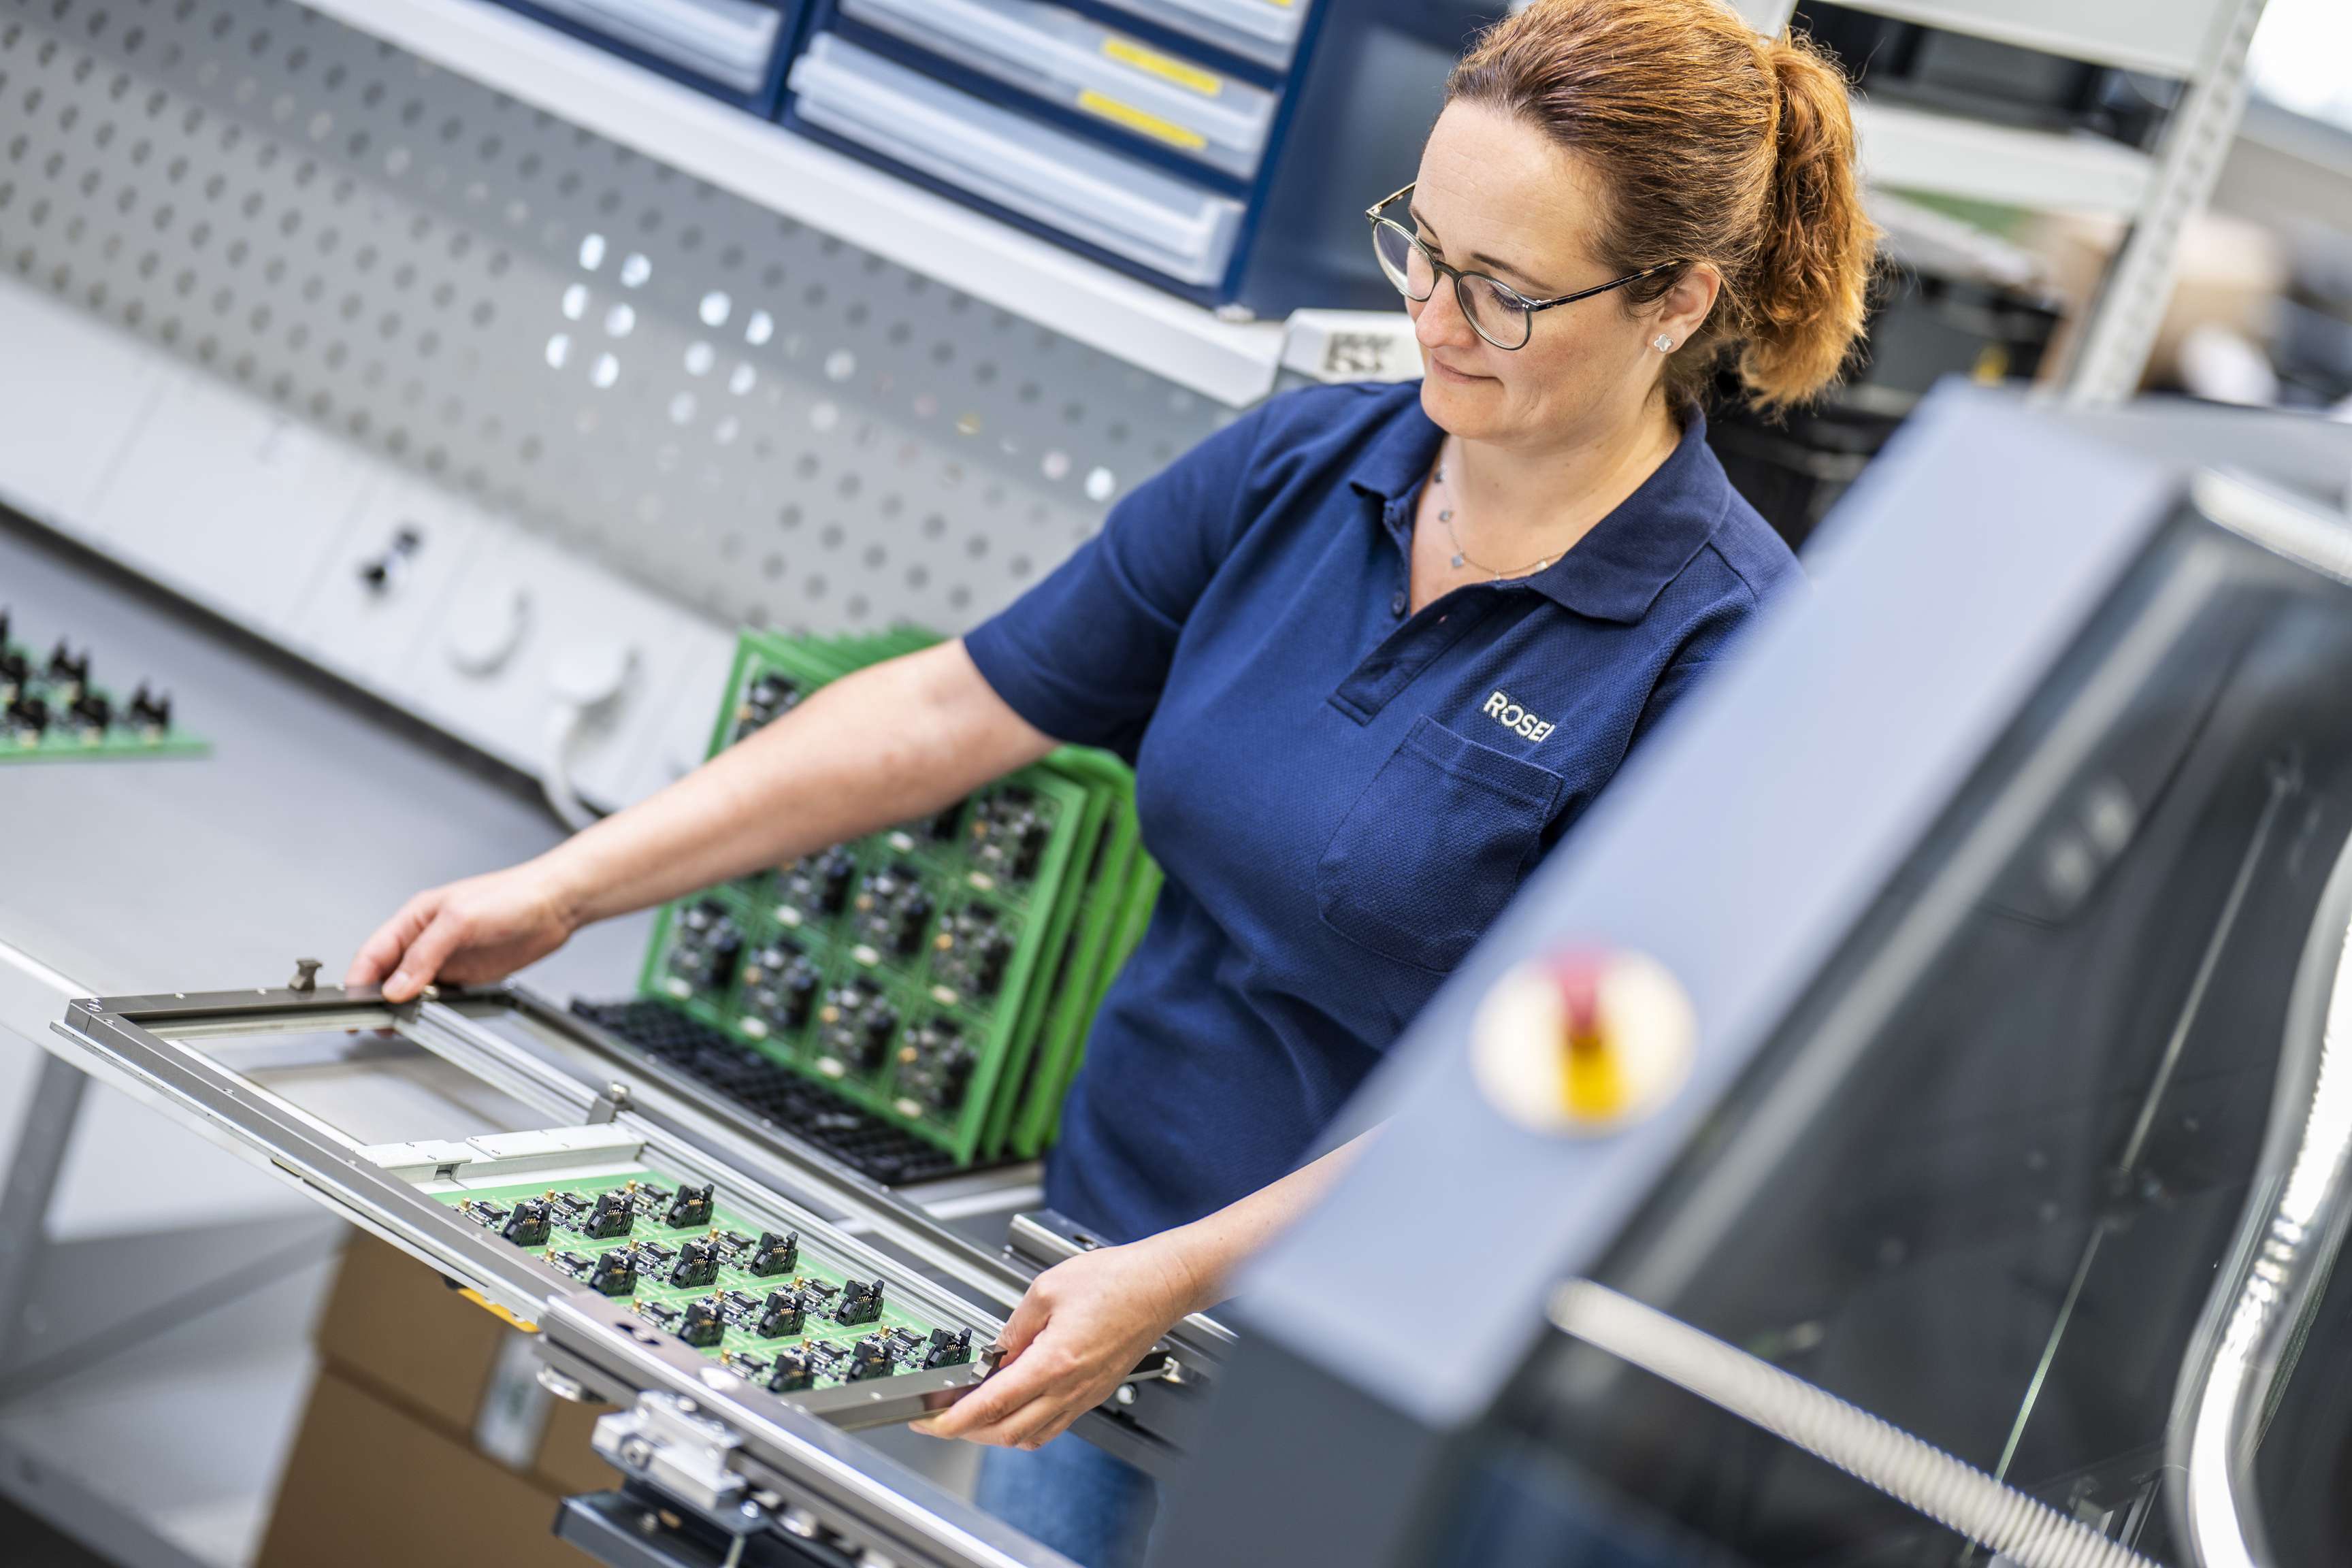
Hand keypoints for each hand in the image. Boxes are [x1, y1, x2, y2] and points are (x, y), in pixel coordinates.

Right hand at [344, 861, 579, 1001]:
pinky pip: (438, 997)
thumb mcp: (460, 920)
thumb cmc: (512, 896)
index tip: (352, 1005)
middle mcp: (427, 940)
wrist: (556, 905)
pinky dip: (428, 1011)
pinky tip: (427, 1020)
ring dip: (402, 1008)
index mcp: (415, 919)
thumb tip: (396, 986)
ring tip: (396, 1027)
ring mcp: (446, 959)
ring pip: (410, 990)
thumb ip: (425, 953)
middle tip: (371, 1024)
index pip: (373, 953)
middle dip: (376, 999)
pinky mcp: (467, 975)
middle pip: (387, 975)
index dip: (358, 980)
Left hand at [910, 1237, 1198, 1449]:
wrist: (1160, 1285)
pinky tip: (1011, 1408)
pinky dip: (1023, 1426)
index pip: (992, 1404)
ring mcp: (1084, 1395)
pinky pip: (1051, 1425)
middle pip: (1007, 1432)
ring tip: (970, 1415)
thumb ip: (1014, 1326)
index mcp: (1055, 1361)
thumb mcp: (1046, 1289)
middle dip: (966, 1432)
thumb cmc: (1116, 1280)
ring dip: (994, 1432)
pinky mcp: (1094, 1393)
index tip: (930, 1420)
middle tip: (940, 1418)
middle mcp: (1070, 1388)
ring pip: (1029, 1436)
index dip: (954, 1419)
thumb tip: (994, 1352)